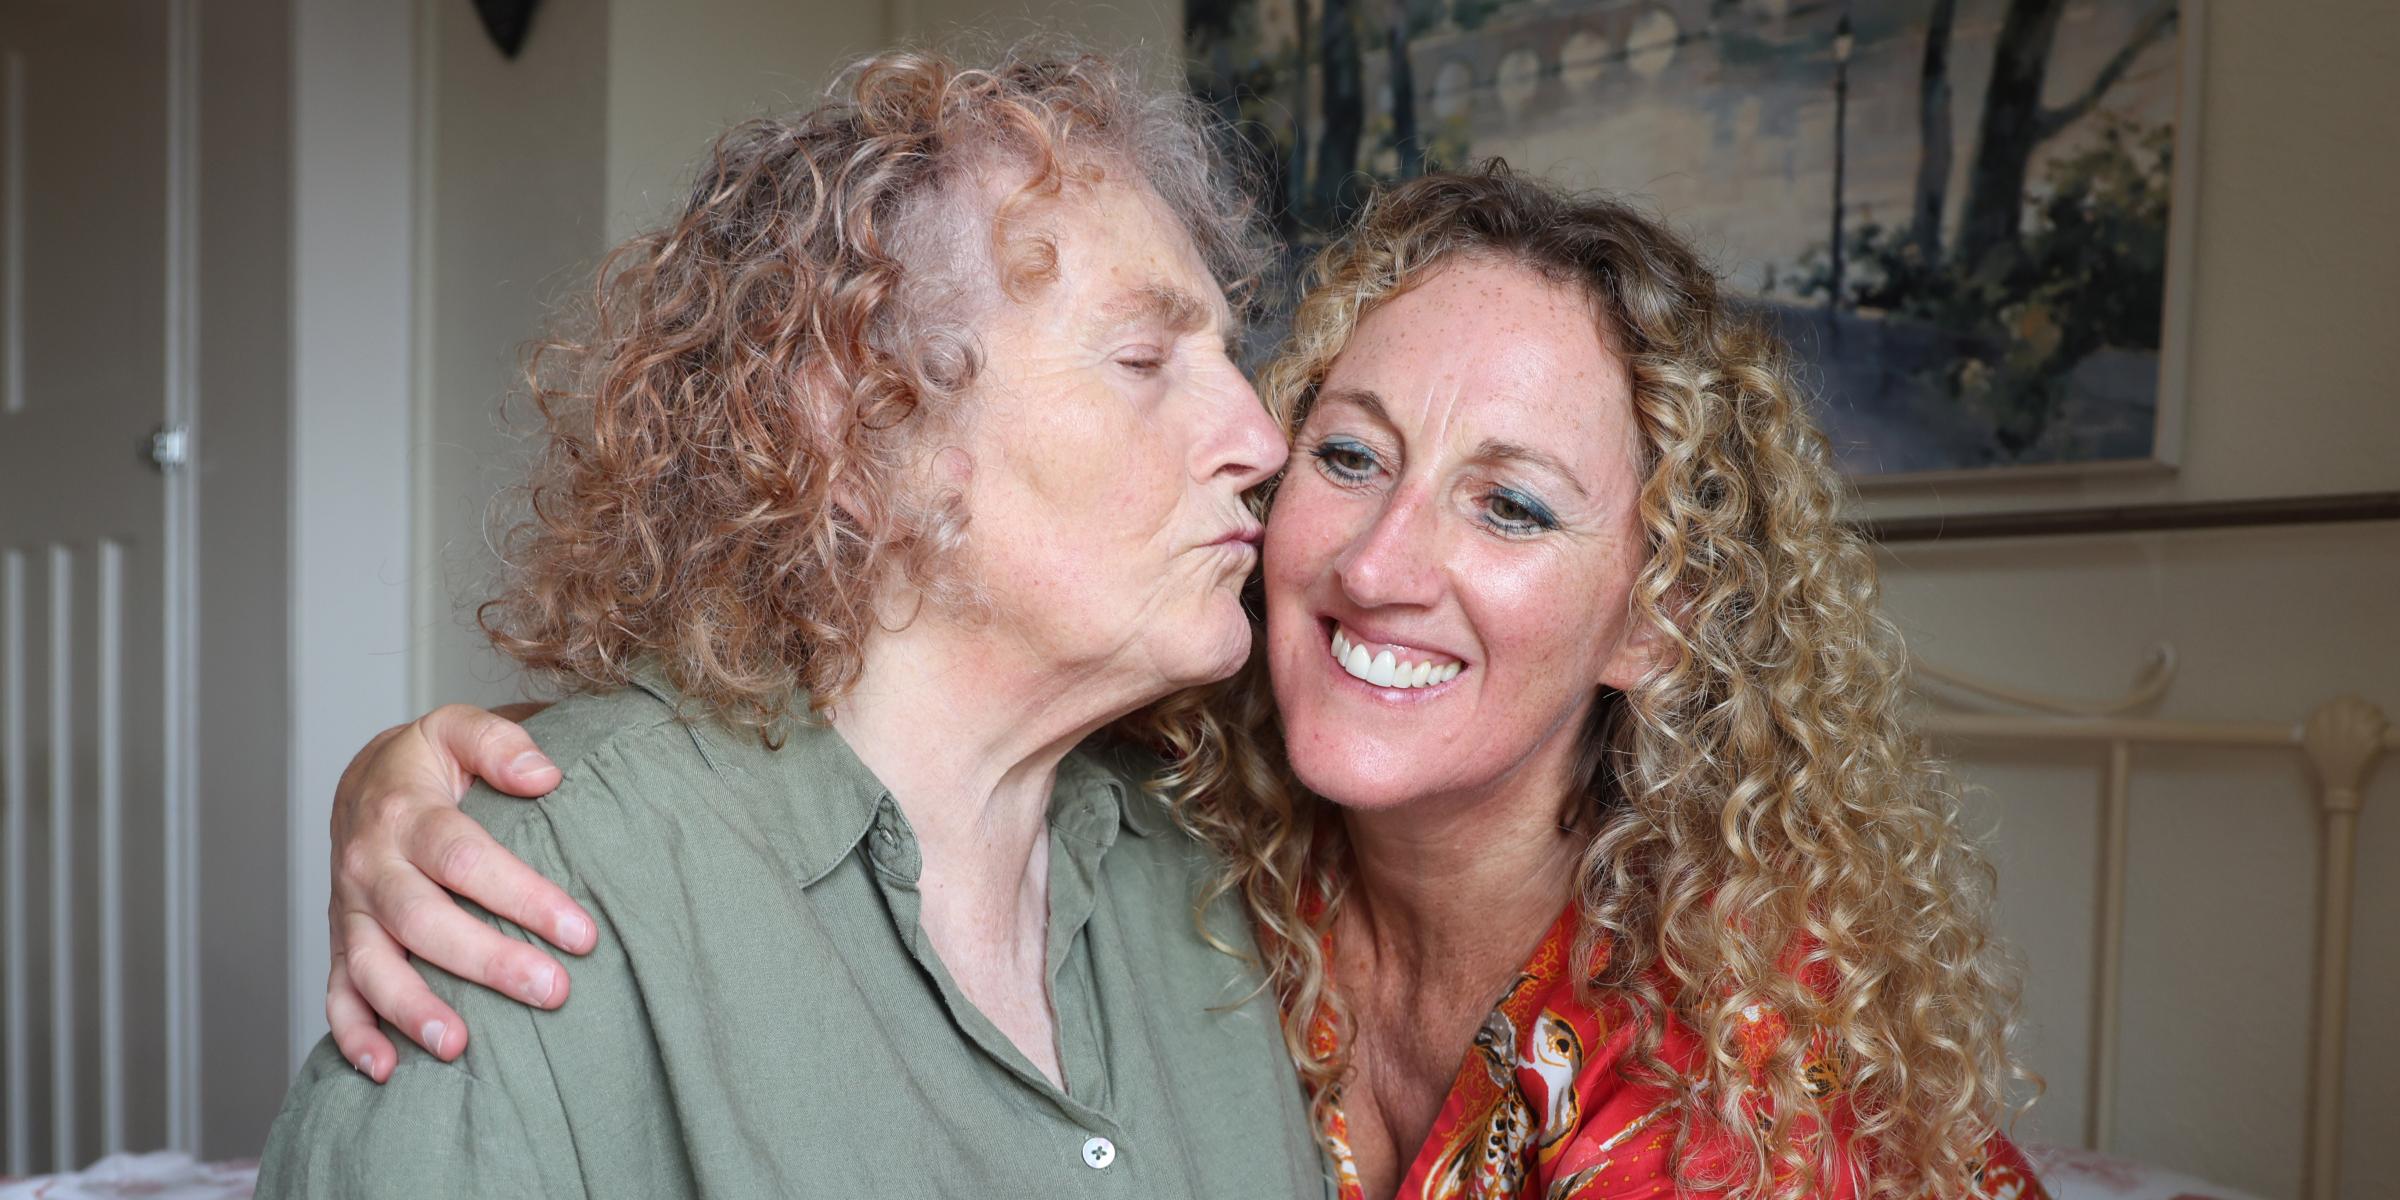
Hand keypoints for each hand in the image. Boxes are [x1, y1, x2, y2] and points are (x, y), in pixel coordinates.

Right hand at [325, 702, 585, 1081]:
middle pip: (424, 921)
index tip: (580, 932)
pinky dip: (354, 1036)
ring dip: (413, 1010)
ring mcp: (349, 911)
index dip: (523, 896)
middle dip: (487, 961)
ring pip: (373, 967)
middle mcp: (370, 867)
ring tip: (460, 1047)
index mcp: (404, 814)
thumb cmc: (426, 762)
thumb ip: (500, 742)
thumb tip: (545, 776)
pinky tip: (386, 1069)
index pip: (466, 859)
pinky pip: (337, 995)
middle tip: (551, 991)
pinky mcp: (340, 943)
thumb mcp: (457, 729)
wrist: (362, 781)